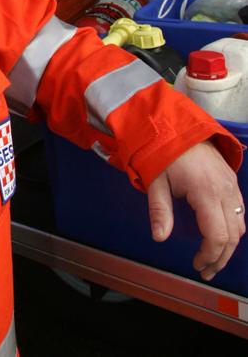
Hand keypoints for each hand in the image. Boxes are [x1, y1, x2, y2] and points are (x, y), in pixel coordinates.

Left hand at [147, 140, 244, 280]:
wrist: (176, 125)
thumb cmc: (163, 152)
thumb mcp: (156, 181)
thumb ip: (159, 210)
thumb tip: (159, 238)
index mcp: (205, 191)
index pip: (217, 235)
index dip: (209, 255)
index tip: (197, 265)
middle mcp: (224, 190)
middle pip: (233, 235)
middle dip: (221, 257)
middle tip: (206, 270)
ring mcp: (231, 185)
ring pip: (240, 225)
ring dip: (229, 245)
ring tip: (213, 259)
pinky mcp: (231, 181)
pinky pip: (239, 211)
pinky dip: (233, 228)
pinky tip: (219, 235)